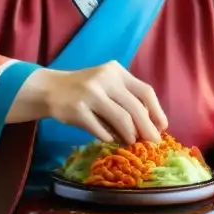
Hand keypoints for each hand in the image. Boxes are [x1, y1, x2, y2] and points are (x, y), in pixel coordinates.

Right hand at [39, 61, 167, 143]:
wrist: (51, 89)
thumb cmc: (85, 90)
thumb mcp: (107, 85)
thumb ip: (126, 99)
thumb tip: (150, 126)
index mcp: (116, 71)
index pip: (145, 91)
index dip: (157, 111)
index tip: (162, 127)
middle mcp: (105, 79)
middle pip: (135, 107)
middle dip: (147, 128)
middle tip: (152, 142)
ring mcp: (90, 93)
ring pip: (121, 119)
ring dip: (130, 135)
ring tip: (131, 142)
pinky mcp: (77, 109)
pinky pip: (100, 129)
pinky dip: (109, 137)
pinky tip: (111, 140)